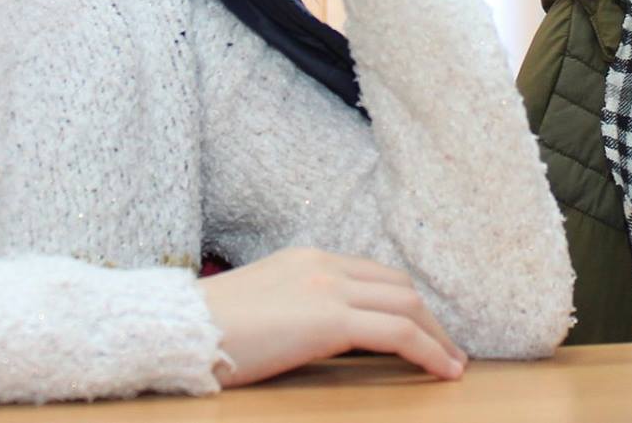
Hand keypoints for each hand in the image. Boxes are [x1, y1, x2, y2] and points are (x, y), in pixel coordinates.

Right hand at [196, 247, 465, 386]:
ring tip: (452, 364)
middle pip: (397, 286)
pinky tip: (443, 372)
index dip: (405, 303)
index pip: (372, 275)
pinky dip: (429, 351)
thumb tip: (319, 335)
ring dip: (437, 336)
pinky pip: (398, 333)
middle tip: (447, 348)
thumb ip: (296, 309)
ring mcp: (329, 287)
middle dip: (429, 318)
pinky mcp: (330, 319)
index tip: (422, 328)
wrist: (179, 330)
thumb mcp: (261, 308)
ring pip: (406, 305)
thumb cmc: (207, 332)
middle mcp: (324, 264)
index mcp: (307, 259)